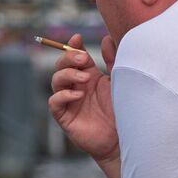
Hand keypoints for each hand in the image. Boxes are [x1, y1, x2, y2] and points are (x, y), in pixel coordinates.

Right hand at [48, 33, 118, 162]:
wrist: (122, 139)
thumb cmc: (122, 112)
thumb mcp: (119, 81)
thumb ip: (112, 60)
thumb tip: (106, 38)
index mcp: (88, 76)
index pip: (74, 57)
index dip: (72, 46)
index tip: (77, 38)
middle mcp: (76, 87)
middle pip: (61, 66)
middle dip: (68, 58)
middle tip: (82, 58)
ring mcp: (69, 101)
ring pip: (55, 81)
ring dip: (68, 75)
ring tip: (85, 78)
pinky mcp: (65, 117)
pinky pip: (54, 102)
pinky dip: (63, 96)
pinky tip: (78, 95)